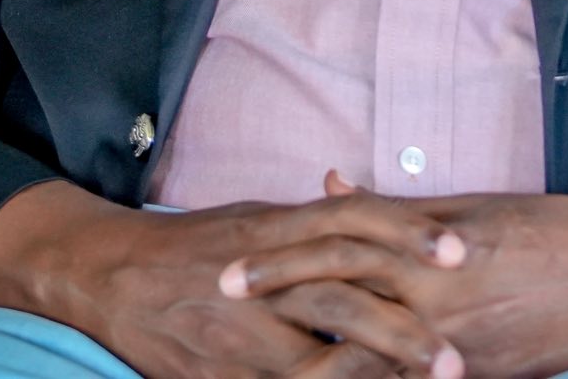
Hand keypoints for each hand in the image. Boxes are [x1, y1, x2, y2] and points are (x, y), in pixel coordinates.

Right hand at [0, 176, 470, 378]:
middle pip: (341, 304)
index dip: (405, 235)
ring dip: (371, 378)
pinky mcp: (220, 377)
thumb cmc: (192, 244)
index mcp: (272, 228)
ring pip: (315, 364)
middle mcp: (260, 279)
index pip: (350, 224)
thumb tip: (366, 206)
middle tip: (456, 357)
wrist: (109, 276)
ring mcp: (239, 335)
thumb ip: (309, 220)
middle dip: (401, 334)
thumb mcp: (252, 217)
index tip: (459, 250)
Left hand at [223, 179, 567, 378]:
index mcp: (430, 238)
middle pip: (337, 292)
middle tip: (219, 298)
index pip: (338, 243)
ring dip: (311, 348)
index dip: (282, 253)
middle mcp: (435, 286)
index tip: (232, 261)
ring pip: (364, 346)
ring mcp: (455, 337)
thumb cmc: (554, 229)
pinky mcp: (479, 375)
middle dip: (278, 297)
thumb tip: (330, 184)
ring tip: (258, 356)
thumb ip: (396, 206)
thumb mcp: (470, 206)